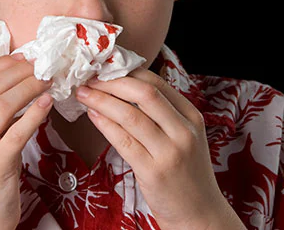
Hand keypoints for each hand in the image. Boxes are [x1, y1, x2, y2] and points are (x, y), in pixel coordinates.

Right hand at [0, 54, 52, 229]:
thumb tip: (16, 78)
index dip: (2, 64)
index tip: (24, 57)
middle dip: (20, 72)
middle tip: (42, 66)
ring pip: (3, 105)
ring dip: (30, 87)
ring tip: (48, 81)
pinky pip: (18, 132)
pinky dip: (35, 113)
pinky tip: (48, 102)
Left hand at [75, 69, 243, 229]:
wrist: (200, 215)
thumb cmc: (187, 175)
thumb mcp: (186, 138)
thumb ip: (164, 115)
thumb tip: (126, 88)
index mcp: (192, 117)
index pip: (157, 83)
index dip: (128, 72)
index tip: (106, 68)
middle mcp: (183, 131)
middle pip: (144, 94)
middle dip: (112, 82)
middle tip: (90, 78)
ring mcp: (170, 152)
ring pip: (130, 116)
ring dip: (101, 101)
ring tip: (83, 94)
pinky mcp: (154, 172)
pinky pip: (123, 141)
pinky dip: (104, 124)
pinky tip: (92, 116)